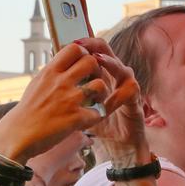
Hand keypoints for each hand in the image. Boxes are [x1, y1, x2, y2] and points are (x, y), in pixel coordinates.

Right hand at [0, 43, 108, 163]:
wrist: (16, 135)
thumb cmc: (26, 112)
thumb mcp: (36, 84)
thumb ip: (51, 73)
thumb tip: (61, 62)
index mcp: (50, 72)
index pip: (75, 47)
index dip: (84, 54)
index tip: (82, 66)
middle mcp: (60, 82)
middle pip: (91, 61)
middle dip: (96, 71)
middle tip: (91, 82)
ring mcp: (69, 99)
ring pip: (100, 85)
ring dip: (100, 94)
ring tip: (94, 101)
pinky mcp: (75, 118)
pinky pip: (98, 112)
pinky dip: (95, 117)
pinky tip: (86, 120)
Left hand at [75, 38, 149, 166]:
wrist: (115, 147)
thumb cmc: (94, 123)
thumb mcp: (75, 103)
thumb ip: (67, 85)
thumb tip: (49, 66)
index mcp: (99, 74)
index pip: (92, 50)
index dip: (84, 41)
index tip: (70, 38)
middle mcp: (114, 77)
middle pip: (108, 53)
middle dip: (95, 46)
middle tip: (82, 44)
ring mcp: (126, 89)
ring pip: (122, 68)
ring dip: (110, 63)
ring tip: (98, 61)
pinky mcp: (135, 103)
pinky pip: (130, 91)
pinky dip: (119, 92)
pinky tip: (107, 95)